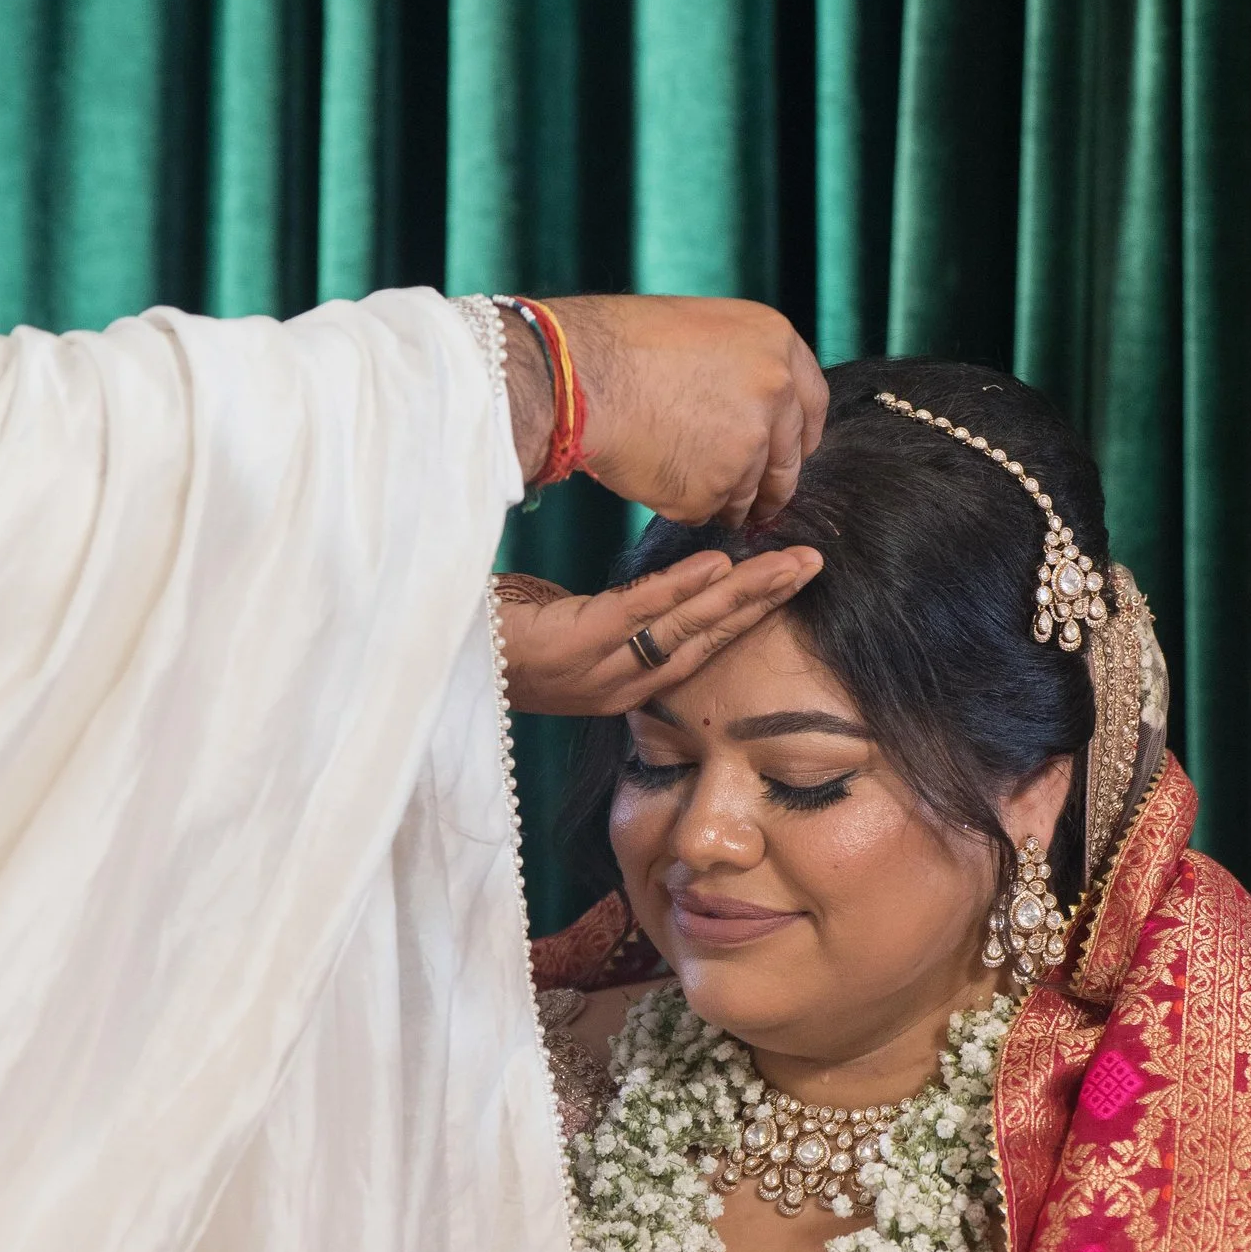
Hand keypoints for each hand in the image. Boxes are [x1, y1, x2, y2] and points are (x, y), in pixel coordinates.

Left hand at [496, 548, 822, 714]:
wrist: (438, 660)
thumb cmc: (502, 639)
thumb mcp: (571, 626)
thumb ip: (619, 614)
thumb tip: (664, 583)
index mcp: (623, 684)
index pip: (700, 646)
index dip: (749, 613)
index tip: (789, 578)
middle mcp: (620, 687)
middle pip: (708, 639)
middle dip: (765, 600)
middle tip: (811, 565)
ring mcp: (599, 670)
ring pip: (685, 627)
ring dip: (742, 593)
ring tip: (786, 564)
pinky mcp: (574, 645)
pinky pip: (638, 613)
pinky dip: (680, 588)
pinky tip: (717, 565)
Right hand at [503, 297, 826, 530]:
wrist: (575, 374)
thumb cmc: (620, 344)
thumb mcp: (702, 330)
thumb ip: (742, 366)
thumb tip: (755, 409)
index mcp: (778, 344)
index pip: (813, 406)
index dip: (798, 437)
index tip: (787, 455)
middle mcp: (776, 393)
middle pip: (788, 460)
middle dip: (771, 485)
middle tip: (753, 502)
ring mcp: (749, 444)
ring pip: (747, 493)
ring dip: (721, 498)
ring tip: (676, 477)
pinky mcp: (715, 487)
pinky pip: (706, 511)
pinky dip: (682, 505)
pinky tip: (653, 478)